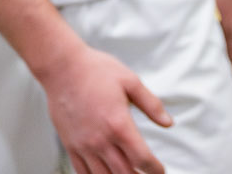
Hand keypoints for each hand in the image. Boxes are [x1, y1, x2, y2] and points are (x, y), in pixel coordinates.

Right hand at [38, 32, 171, 173]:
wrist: (63, 68)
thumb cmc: (96, 70)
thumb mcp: (130, 81)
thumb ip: (151, 104)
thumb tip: (168, 123)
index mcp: (119, 124)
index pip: (141, 158)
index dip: (154, 169)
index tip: (160, 170)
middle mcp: (100, 140)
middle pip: (124, 173)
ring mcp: (83, 146)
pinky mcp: (71, 146)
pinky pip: (83, 173)